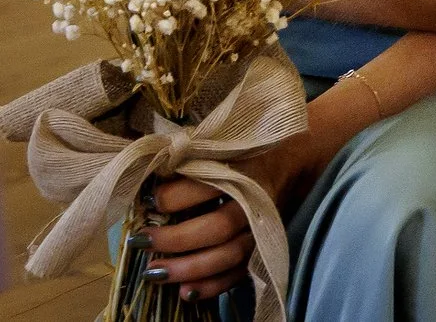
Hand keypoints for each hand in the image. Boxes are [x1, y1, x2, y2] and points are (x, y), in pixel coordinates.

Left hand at [135, 129, 324, 301]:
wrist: (292, 161)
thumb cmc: (245, 152)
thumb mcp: (224, 145)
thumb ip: (193, 157)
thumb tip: (149, 174)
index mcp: (246, 169)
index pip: (208, 186)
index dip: (174, 196)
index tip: (149, 200)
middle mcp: (256, 202)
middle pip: (218, 227)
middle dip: (176, 239)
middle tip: (142, 241)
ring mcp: (261, 229)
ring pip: (228, 255)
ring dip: (188, 268)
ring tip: (153, 272)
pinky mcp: (262, 249)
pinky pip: (238, 275)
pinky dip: (212, 286)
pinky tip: (185, 292)